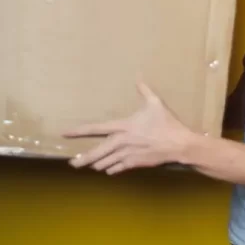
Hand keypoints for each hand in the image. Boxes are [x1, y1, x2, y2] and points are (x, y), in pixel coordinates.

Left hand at [62, 78, 195, 174]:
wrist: (179, 145)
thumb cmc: (167, 123)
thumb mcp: (155, 103)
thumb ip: (144, 89)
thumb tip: (138, 74)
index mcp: (124, 126)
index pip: (96, 128)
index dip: (79, 131)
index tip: (66, 133)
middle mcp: (122, 141)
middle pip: (97, 152)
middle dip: (83, 159)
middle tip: (72, 163)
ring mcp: (128, 154)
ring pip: (106, 162)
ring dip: (96, 164)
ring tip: (88, 166)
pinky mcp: (135, 164)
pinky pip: (118, 168)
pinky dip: (111, 169)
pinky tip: (108, 170)